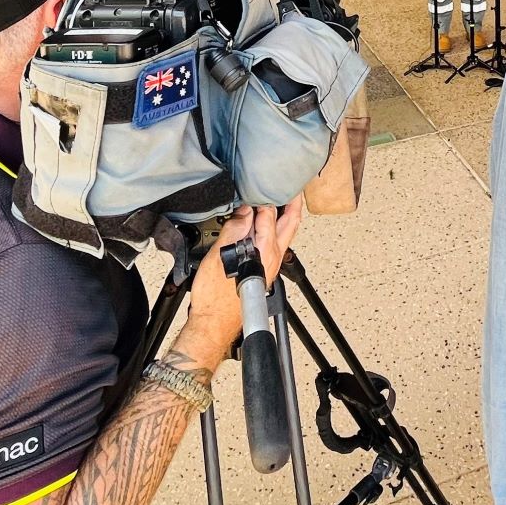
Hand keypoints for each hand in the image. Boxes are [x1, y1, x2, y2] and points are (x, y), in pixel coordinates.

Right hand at [167, 199, 306, 370]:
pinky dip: (275, 225)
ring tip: (283, 196)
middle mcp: (273, 257)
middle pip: (290, 223)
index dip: (266, 195)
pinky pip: (275, 240)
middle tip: (292, 182)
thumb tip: (245, 208)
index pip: (271, 214)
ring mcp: (270, 264)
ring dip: (286, 213)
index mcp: (265, 251)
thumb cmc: (215, 297)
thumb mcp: (219, 256)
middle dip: (293, 201)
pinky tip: (266, 221)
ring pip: (285, 232)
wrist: (213, 323)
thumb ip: (235, 229)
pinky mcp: (263, 269)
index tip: (261, 181)